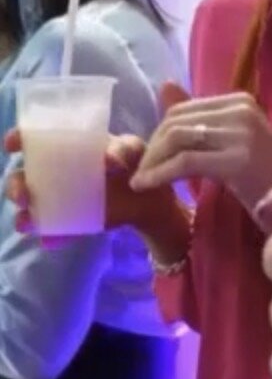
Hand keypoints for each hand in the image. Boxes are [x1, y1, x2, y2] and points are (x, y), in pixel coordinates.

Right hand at [4, 131, 173, 247]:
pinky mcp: (70, 221)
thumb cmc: (136, 163)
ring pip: (29, 207)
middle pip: (22, 177)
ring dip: (23, 215)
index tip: (12, 144)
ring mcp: (60, 198)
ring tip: (28, 221)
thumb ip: (123, 149)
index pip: (34, 140)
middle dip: (15, 186)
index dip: (18, 139)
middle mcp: (55, 173)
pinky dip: (50, 236)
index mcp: (67, 147)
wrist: (150, 198)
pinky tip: (50, 239)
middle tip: (23, 196)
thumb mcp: (134, 149)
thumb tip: (108, 161)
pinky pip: (53, 231)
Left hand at [130, 84, 271, 212]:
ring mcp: (242, 134)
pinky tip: (146, 186)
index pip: (184, 108)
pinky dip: (159, 174)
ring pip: (177, 139)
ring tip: (140, 181)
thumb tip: (164, 85)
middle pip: (176, 121)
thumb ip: (200, 119)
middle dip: (152, 147)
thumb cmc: (267, 180)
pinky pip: (185, 162)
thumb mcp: (231, 142)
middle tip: (141, 173)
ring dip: (151, 161)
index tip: (150, 159)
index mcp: (241, 101)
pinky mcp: (237, 161)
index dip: (158, 133)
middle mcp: (242, 110)